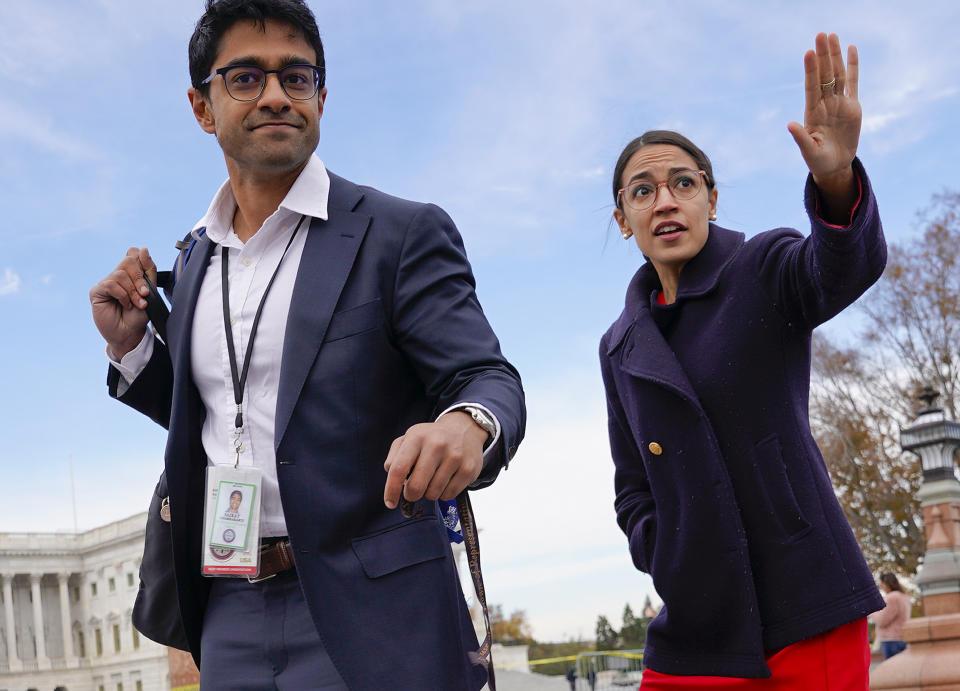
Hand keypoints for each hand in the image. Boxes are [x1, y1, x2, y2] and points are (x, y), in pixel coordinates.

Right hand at [89, 247, 155, 358]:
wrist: (130, 333)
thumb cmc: (139, 314)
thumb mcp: (150, 292)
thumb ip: (148, 271)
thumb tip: (143, 249)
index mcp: (131, 274)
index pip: (133, 253)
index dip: (141, 259)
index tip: (147, 274)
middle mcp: (117, 276)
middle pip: (128, 261)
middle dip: (139, 278)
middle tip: (144, 294)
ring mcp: (106, 283)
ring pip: (120, 274)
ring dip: (132, 291)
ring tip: (136, 303)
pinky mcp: (97, 291)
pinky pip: (110, 285)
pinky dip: (122, 295)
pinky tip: (125, 304)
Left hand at [383, 411, 487, 508]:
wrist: (464, 429)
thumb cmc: (431, 438)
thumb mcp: (409, 438)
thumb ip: (395, 457)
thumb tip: (392, 478)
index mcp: (417, 437)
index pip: (398, 469)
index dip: (391, 490)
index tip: (390, 503)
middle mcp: (437, 445)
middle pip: (416, 486)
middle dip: (411, 495)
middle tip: (413, 491)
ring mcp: (455, 457)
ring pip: (433, 494)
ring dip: (429, 493)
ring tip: (432, 480)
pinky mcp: (468, 469)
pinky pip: (449, 495)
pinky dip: (443, 493)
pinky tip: (445, 481)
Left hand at [787, 33, 860, 199]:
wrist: (834, 166)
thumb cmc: (818, 161)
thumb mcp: (809, 152)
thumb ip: (801, 138)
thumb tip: (789, 125)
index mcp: (813, 113)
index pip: (811, 87)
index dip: (810, 70)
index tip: (808, 53)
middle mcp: (825, 104)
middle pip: (824, 75)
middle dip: (823, 55)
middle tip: (820, 34)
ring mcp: (839, 103)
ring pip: (837, 75)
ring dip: (834, 55)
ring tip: (832, 35)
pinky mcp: (852, 106)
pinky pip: (853, 82)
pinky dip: (852, 66)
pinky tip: (850, 48)